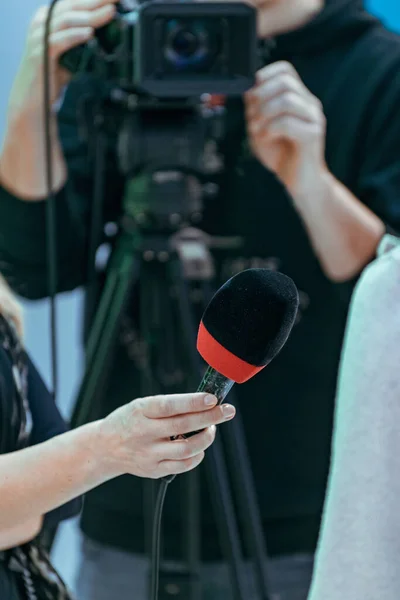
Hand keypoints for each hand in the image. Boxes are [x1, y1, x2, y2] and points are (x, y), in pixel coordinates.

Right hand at [8, 0, 117, 121]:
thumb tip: (111, 36)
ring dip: (90, 16)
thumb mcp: (72, 54)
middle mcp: (42, 23)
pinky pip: (59, 41)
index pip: (75, 2)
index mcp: (49, 18)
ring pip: (67, 20)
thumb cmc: (52, 76)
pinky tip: (89, 34)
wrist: (34, 99)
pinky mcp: (39, 54)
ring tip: (109, 13)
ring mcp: (39, 37)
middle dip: (96, 1)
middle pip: (72, 6)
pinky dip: (75, 36)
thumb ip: (85, 43)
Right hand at [100, 393, 235, 478]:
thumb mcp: (142, 406)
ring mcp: (148, 454)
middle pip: (183, 425)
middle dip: (210, 417)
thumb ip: (168, 406)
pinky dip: (197, 455)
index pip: (170, 405)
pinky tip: (200, 446)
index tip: (212, 399)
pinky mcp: (153, 470)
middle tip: (227, 411)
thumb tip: (203, 403)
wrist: (105, 447)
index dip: (192, 402)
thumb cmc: (130, 421)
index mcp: (140, 411)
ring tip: (211, 428)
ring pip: (186, 448)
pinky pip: (183, 465)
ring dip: (206, 438)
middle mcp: (144, 433)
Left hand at [245, 61, 326, 198]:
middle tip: (252, 116)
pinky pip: (287, 123)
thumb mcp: (261, 128)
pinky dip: (269, 130)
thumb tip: (248, 92)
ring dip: (264, 113)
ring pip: (286, 99)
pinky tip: (265, 139)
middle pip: (285, 81)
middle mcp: (308, 104)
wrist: (300, 181)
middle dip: (260, 96)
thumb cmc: (282, 156)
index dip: (264, 75)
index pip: (285, 69)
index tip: (251, 94)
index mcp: (298, 98)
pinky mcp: (312, 136)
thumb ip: (256, 110)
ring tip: (257, 130)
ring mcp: (313, 118)